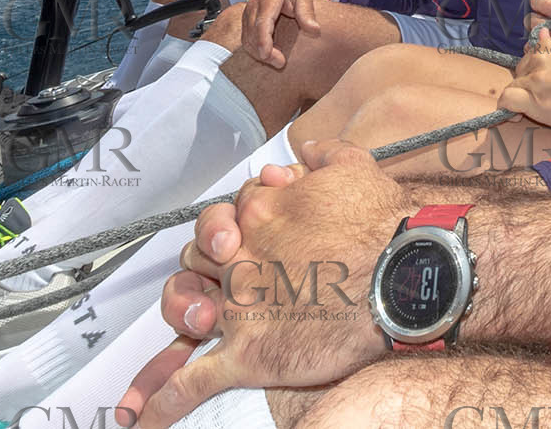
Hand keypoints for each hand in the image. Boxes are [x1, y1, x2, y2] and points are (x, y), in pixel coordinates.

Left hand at [120, 140, 411, 428]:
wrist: (404, 277)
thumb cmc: (385, 225)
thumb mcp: (357, 169)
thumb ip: (325, 154)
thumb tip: (305, 149)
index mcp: (262, 212)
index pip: (231, 211)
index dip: (241, 219)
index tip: (260, 228)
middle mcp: (240, 256)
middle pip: (195, 254)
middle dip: (206, 261)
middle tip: (229, 269)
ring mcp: (239, 306)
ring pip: (182, 304)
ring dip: (182, 310)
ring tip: (196, 320)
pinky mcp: (248, 353)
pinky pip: (193, 380)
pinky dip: (166, 400)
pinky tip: (145, 417)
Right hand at [241, 0, 319, 66]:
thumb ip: (307, 13)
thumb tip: (315, 30)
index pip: (262, 22)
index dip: (263, 40)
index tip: (267, 55)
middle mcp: (255, 4)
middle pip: (252, 32)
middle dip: (262, 51)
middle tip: (280, 63)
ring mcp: (249, 11)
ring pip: (247, 37)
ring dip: (258, 51)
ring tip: (277, 61)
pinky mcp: (248, 18)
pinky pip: (247, 36)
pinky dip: (255, 47)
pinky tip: (269, 54)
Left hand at [499, 27, 550, 135]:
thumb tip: (542, 33)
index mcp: (550, 46)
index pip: (528, 57)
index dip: (533, 72)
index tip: (542, 84)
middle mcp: (540, 58)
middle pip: (519, 72)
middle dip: (527, 84)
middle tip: (547, 98)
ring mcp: (535, 78)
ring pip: (512, 86)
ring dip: (521, 97)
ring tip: (542, 107)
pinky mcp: (532, 99)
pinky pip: (506, 100)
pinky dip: (507, 109)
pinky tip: (519, 114)